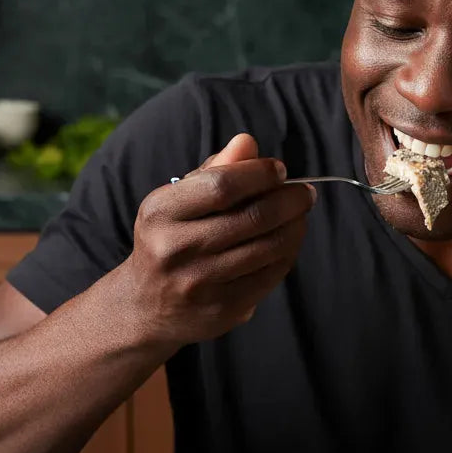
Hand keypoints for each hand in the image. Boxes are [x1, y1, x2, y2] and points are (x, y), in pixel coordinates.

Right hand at [122, 133, 314, 345]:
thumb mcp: (177, 201)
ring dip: (295, 226)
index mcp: (161, 213)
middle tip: (305, 193)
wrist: (146, 306)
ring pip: (269, 248)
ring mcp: (200, 284)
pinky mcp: (223, 310)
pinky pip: (271, 275)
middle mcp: (176, 249)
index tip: (279, 170)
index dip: (260, 174)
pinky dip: (288, 253)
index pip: (222, 186)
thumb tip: (247, 143)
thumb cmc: (169, 240)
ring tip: (300, 214)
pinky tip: (289, 241)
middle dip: (290, 200)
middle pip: (253, 217)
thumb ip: (214, 170)